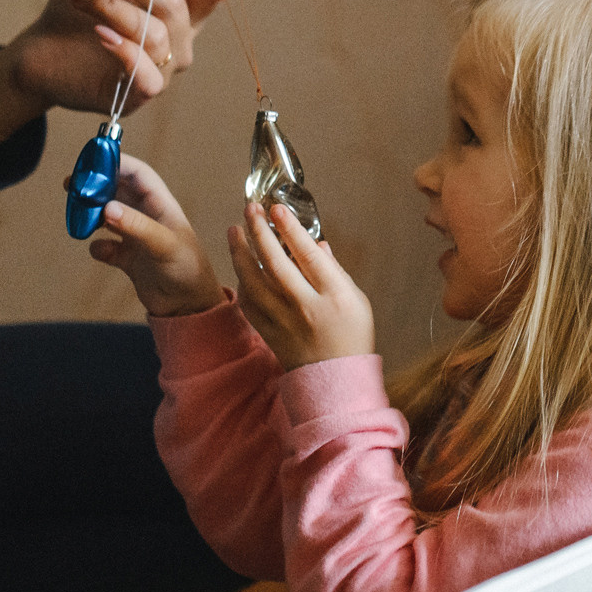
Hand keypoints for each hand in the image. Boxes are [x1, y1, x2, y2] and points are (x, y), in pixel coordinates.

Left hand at [0, 0, 238, 155]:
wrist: (39, 50)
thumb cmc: (80, 7)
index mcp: (180, 12)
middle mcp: (178, 43)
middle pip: (174, 4)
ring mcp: (160, 71)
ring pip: (153, 34)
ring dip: (112, 8)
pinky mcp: (136, 95)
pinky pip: (145, 74)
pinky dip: (125, 51)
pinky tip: (100, 35)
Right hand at [85, 156, 225, 317]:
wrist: (190, 308)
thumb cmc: (188, 270)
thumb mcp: (164, 244)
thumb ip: (136, 226)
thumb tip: (106, 208)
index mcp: (161, 205)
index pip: (137, 173)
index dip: (116, 162)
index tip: (92, 160)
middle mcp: (148, 217)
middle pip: (117, 191)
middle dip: (95, 187)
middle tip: (72, 186)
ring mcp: (137, 238)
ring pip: (108, 217)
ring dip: (92, 215)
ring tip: (78, 217)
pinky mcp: (129, 259)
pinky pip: (106, 246)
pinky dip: (99, 247)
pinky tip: (100, 250)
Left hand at [227, 202, 374, 370]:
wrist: (337, 383)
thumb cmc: (352, 339)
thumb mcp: (357, 300)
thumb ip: (335, 270)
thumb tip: (317, 243)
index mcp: (334, 296)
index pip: (308, 254)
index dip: (290, 229)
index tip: (277, 208)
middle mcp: (306, 307)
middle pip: (275, 263)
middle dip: (259, 231)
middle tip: (250, 209)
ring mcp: (284, 322)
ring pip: (254, 282)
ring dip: (240, 253)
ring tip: (234, 230)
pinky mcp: (269, 333)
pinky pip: (249, 304)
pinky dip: (242, 283)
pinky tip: (240, 267)